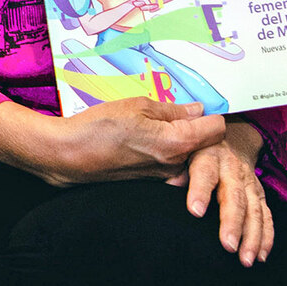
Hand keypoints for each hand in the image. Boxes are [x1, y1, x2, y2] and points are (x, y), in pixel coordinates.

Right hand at [0, 98, 225, 187]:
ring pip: (190, 154)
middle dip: (200, 127)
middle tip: (181, 109)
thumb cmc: (99, 126)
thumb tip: (198, 110)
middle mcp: (176, 164)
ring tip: (159, 123)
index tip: (203, 103)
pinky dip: (168, 151)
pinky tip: (147, 139)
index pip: (217, 128)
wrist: (68, 156)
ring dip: (184, 139)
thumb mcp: (137, 106)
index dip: (213, 112)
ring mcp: (164, 177)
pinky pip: (173, 164)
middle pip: (207, 143)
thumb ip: (172, 110)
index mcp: (177, 142)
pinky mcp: (151, 182)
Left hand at [167, 120, 271, 265]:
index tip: (195, 212)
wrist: (231, 142)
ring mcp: (250, 183)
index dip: (200, 191)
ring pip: (254, 210)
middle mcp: (232, 169)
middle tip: (228, 246)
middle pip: (235, 197)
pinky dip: (266, 237)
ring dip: (253, 237)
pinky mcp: (260, 194)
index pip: (205, 173)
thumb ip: (177, 171)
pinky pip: (266, 216)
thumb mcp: (185, 154)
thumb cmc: (198, 153)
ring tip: (246, 259)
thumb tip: (168, 187)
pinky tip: (261, 256)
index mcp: (209, 157)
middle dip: (233, 222)